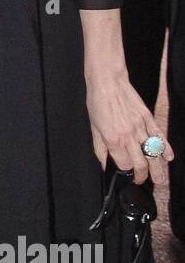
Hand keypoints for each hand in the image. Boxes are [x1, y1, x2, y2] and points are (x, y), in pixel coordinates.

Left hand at [85, 69, 172, 184]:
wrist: (108, 82)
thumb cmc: (98, 103)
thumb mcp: (94, 129)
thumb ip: (100, 150)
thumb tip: (104, 165)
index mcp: (114, 140)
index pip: (125, 164)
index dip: (126, 172)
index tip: (126, 174)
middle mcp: (129, 136)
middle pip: (141, 163)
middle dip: (143, 176)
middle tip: (143, 181)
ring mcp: (140, 127)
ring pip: (152, 153)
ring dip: (158, 168)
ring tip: (160, 179)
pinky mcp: (148, 118)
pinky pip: (159, 136)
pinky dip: (166, 148)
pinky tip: (169, 158)